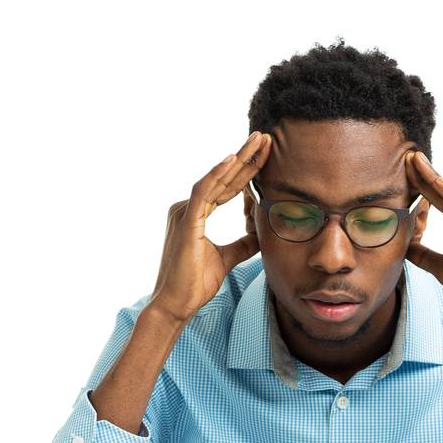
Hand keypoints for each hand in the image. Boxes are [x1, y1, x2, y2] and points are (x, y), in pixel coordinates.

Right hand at [149, 131, 271, 323]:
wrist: (175, 305)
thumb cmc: (194, 284)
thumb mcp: (227, 259)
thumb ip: (243, 244)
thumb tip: (260, 234)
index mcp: (195, 215)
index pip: (226, 189)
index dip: (247, 173)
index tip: (266, 157)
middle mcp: (187, 208)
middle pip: (223, 180)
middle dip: (246, 158)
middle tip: (266, 138)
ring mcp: (184, 212)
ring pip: (216, 180)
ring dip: (239, 159)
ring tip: (258, 141)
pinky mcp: (186, 221)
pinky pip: (204, 192)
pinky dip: (218, 175)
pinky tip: (234, 160)